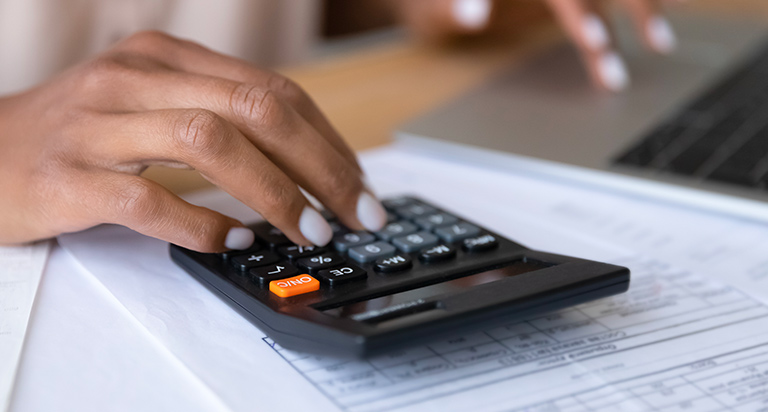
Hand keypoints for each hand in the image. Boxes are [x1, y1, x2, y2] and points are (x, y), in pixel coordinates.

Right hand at [0, 31, 386, 251]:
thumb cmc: (81, 136)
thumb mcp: (155, 107)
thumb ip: (221, 121)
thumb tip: (306, 167)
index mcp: (168, 57)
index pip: (272, 90)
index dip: (327, 141)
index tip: (360, 186)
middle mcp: (137, 78)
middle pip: (255, 108)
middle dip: (320, 165)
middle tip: (357, 214)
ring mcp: (99, 124)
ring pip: (208, 141)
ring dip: (274, 192)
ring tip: (310, 231)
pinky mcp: (67, 176)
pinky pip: (146, 198)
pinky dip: (199, 223)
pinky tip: (233, 241)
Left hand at [393, 0, 679, 91]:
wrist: (429, 0)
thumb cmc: (424, 1)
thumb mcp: (430, 9)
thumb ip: (450, 6)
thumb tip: (470, 16)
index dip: (581, 15)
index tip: (595, 42)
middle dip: (626, 10)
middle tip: (650, 47)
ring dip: (641, 4)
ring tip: (660, 41)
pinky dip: (635, 2)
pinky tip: (655, 15)